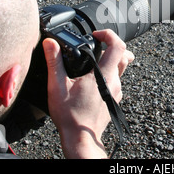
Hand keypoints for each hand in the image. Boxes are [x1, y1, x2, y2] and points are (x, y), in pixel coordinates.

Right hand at [42, 29, 133, 157]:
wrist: (80, 138)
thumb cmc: (70, 116)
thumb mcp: (57, 86)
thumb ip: (54, 62)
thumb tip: (49, 44)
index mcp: (104, 75)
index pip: (118, 46)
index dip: (109, 35)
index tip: (96, 35)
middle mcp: (114, 82)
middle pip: (123, 56)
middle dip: (111, 46)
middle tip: (97, 46)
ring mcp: (117, 91)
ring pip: (120, 69)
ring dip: (109, 61)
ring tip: (92, 63)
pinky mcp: (115, 99)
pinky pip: (116, 81)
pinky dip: (107, 75)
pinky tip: (91, 81)